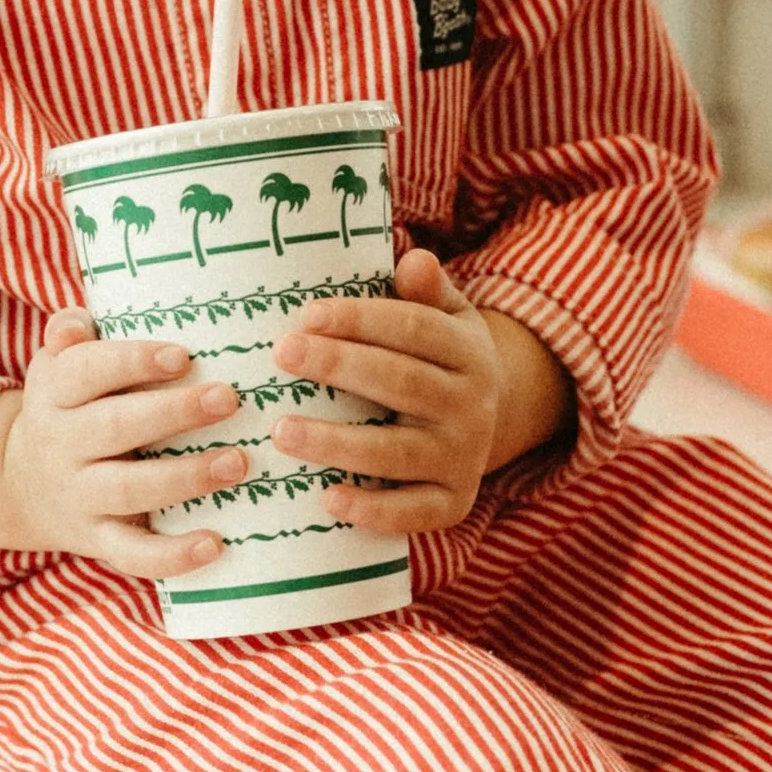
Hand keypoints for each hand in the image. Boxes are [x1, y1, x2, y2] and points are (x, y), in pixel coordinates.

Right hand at [0, 308, 247, 579]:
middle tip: (229, 398)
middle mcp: (62, 446)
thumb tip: (77, 324)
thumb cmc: (68, 407)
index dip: (133, 362)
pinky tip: (216, 543)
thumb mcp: (56, 364)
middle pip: (114, 429)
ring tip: (238, 462)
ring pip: (129, 491)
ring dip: (186, 478)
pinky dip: (173, 555)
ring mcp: (80, 497)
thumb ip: (70, 332)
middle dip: (172, 414)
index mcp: (55, 393)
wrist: (21, 486)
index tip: (183, 355)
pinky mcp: (98, 540)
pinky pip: (133, 554)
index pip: (87, 372)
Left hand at [271, 249, 571, 534]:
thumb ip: (427, 291)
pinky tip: (327, 499)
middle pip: (403, 384)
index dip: (361, 320)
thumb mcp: (446, 318)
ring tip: (281, 430)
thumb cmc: (439, 359)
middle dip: (340, 367)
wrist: (490, 421)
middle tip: (282, 354)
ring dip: (339, 443)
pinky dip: (373, 510)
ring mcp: (463, 458)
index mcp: (468, 351)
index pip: (414, 329)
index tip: (306, 314)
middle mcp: (472, 405)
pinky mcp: (453, 503)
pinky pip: (414, 513)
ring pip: (399, 452)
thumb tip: (415, 259)